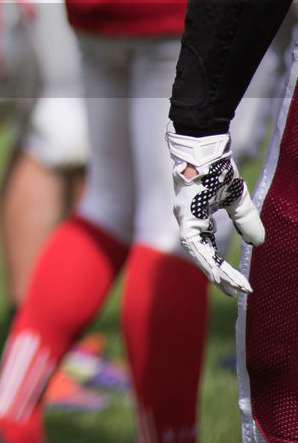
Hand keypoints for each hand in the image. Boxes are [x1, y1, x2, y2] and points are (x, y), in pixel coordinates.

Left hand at [166, 124, 264, 295]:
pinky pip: (192, 241)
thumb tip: (257, 243)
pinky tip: (213, 270)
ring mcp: (184, 217)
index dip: (222, 266)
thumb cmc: (218, 171)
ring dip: (212, 269)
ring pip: (197, 251)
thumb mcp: (237, 200)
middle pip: (203, 254)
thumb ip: (245, 220)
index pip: (210, 249)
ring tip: (227, 286)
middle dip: (218, 274)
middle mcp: (188, 221)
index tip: (238, 285)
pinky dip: (204, 256)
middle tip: (233, 293)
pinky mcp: (184, 213)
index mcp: (199, 219)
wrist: (206, 150)